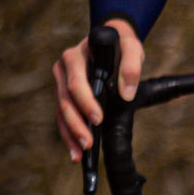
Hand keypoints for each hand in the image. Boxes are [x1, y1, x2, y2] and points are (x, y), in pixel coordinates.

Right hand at [53, 18, 140, 162]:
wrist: (111, 40)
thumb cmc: (121, 44)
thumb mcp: (131, 47)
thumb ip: (132, 66)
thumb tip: (126, 94)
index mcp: (75, 57)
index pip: (76, 82)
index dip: (85, 101)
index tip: (98, 119)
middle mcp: (63, 69)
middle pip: (65, 100)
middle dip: (76, 124)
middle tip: (88, 143)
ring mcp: (61, 83)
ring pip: (61, 111)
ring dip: (70, 134)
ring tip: (79, 154)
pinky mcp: (64, 95)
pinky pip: (62, 116)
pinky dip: (68, 134)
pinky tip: (75, 152)